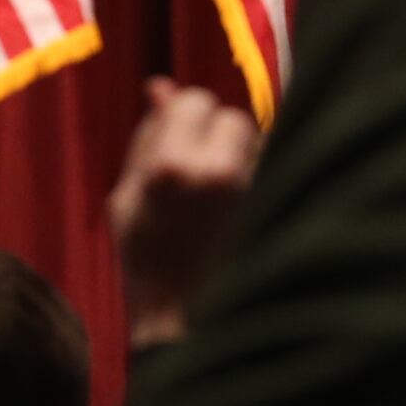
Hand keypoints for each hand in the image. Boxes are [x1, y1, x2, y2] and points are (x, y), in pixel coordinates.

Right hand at [108, 77, 262, 348]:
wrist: (188, 320)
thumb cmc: (146, 260)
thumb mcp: (127, 198)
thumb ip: (146, 136)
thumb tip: (159, 85)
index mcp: (171, 167)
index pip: (195, 100)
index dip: (186, 115)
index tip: (180, 138)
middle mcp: (218, 173)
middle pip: (232, 117)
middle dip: (217, 135)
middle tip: (200, 172)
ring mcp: (253, 191)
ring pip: (259, 142)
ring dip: (241, 156)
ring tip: (219, 197)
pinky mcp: (278, 206)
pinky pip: (276, 168)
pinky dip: (261, 178)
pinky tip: (241, 209)